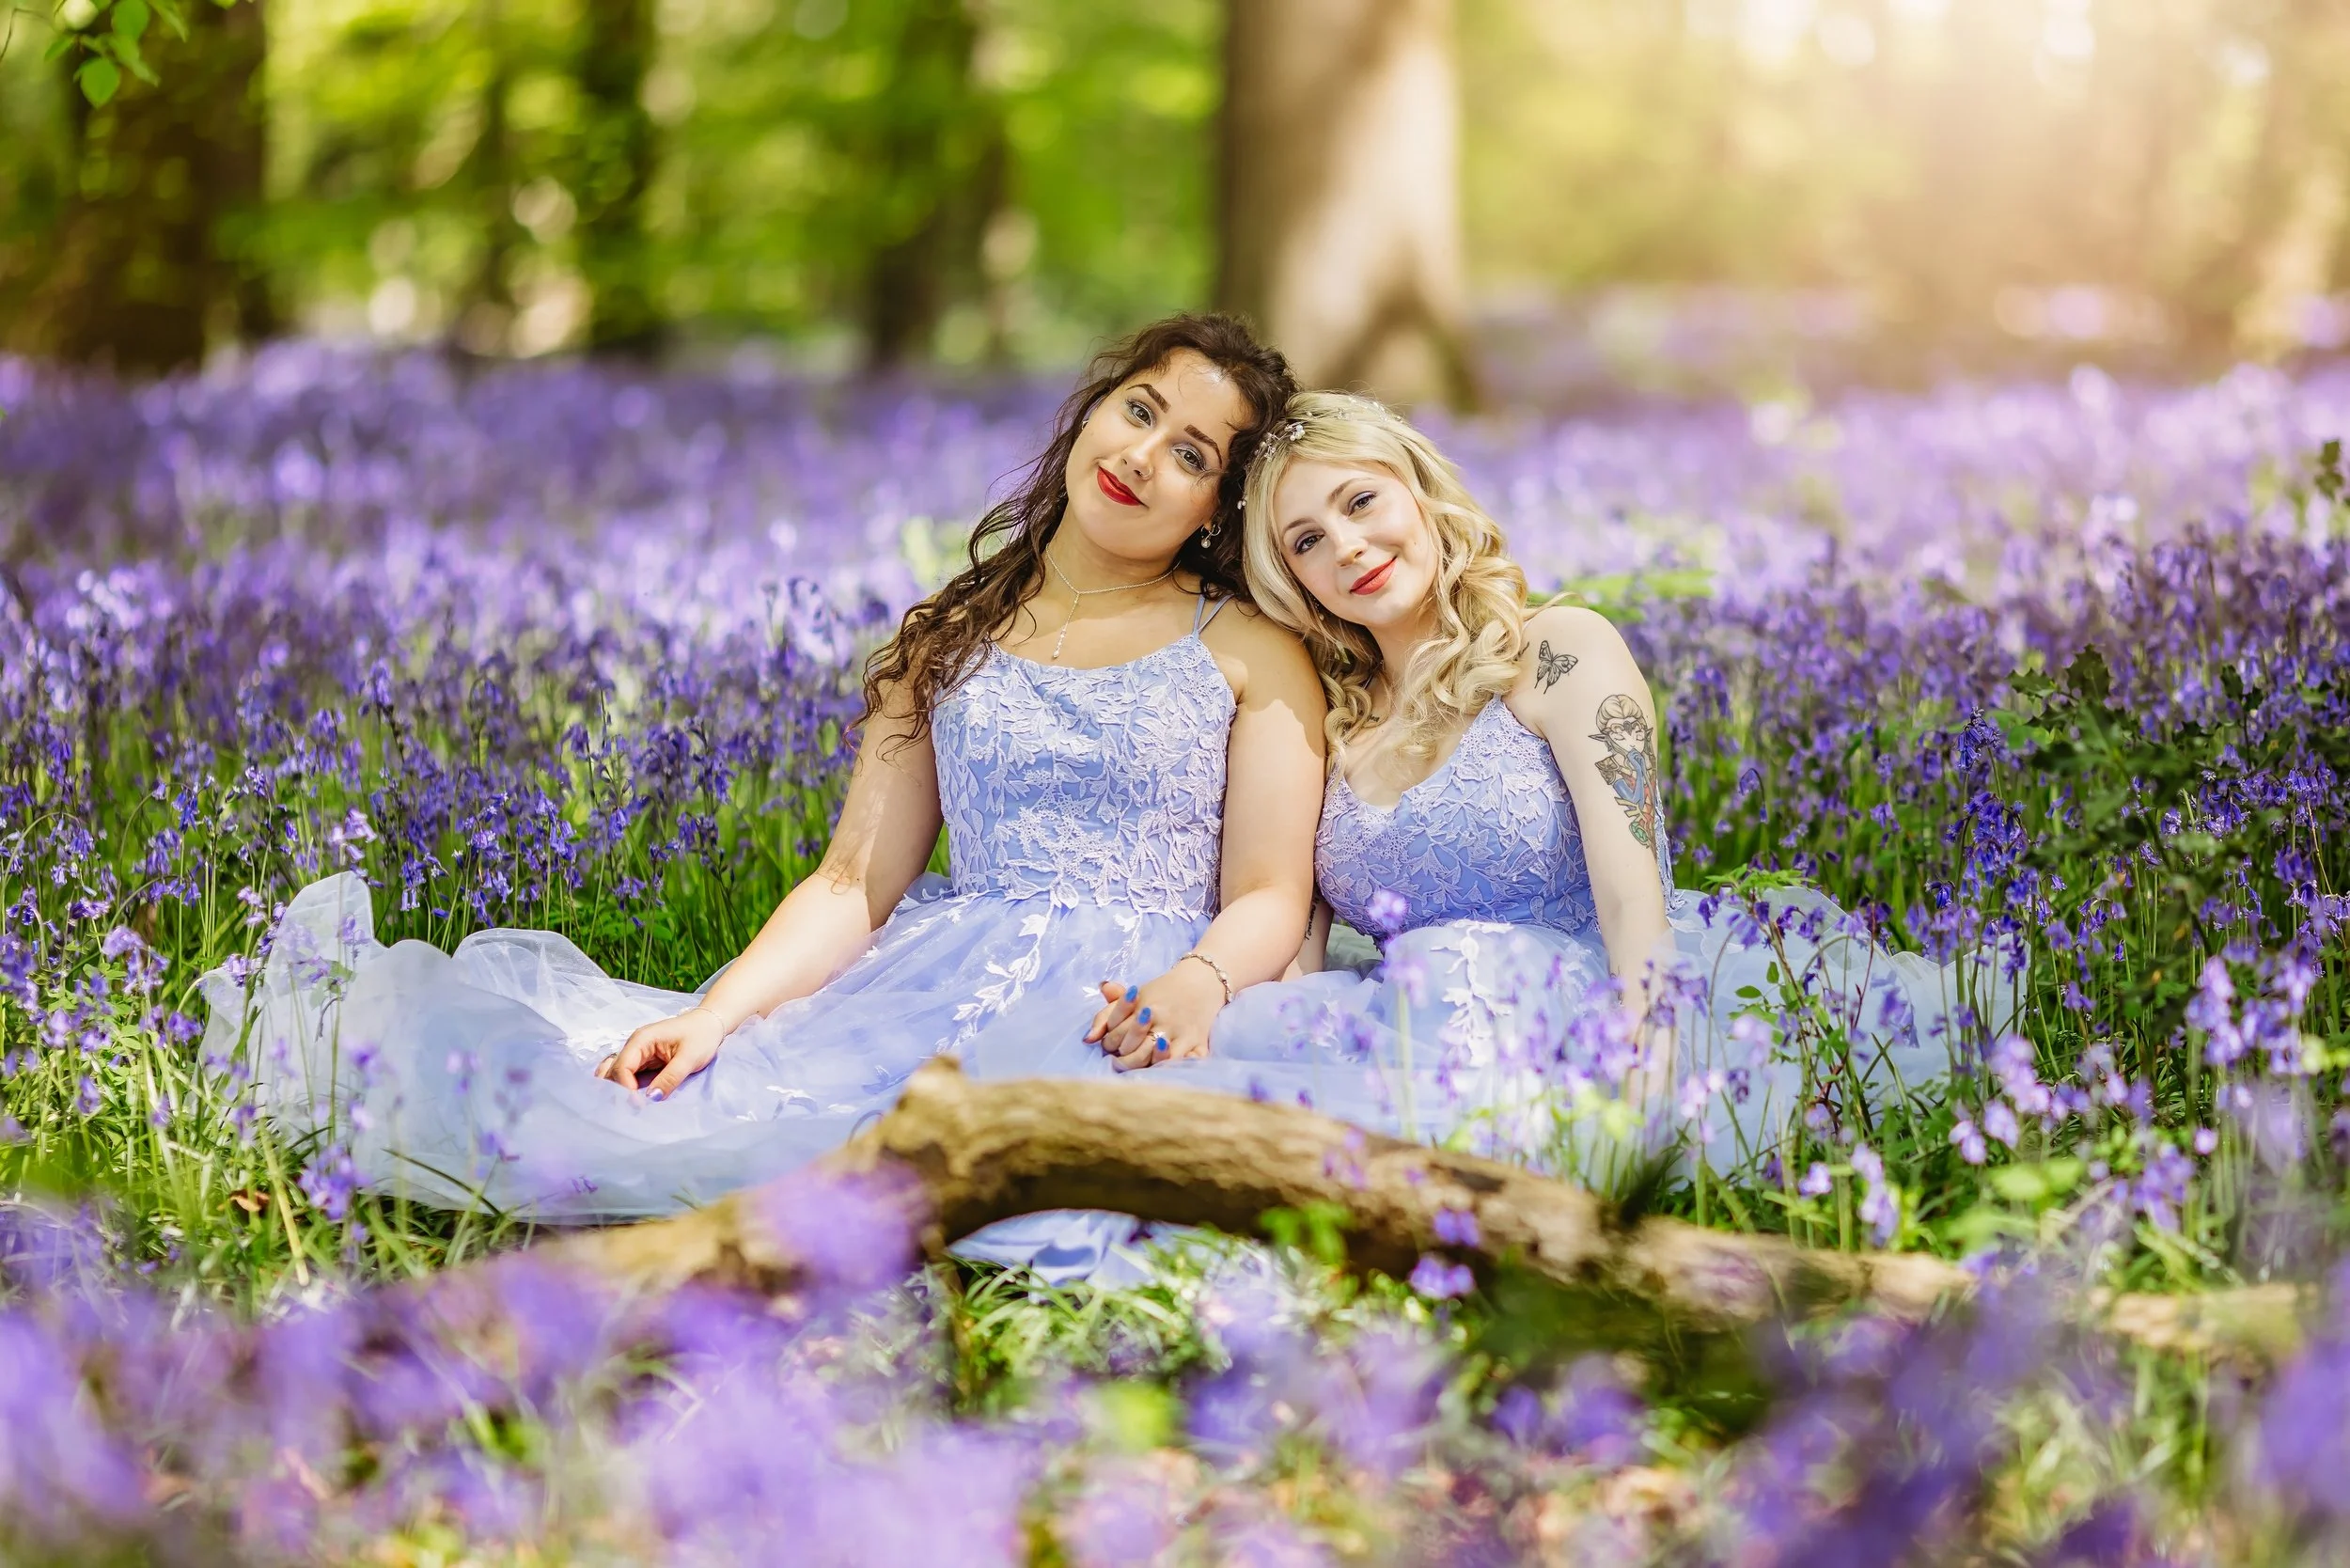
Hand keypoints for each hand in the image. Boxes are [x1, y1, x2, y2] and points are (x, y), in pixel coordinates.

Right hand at [595, 1006, 726, 1099]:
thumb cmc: (701, 1037)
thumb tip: (651, 1098)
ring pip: (617, 1073)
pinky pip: (628, 1074)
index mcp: (641, 1040)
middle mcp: (634, 1045)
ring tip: (628, 1106)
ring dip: (620, 1089)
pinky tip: (633, 1098)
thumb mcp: (689, 1059)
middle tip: (629, 1110)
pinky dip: (627, 1086)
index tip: (638, 1106)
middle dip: (618, 1090)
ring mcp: (637, 1052)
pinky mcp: (643, 1060)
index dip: (626, 1089)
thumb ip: (670, 1078)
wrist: (710, 1024)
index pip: (621, 1068)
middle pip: (613, 1071)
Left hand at [1085, 964, 1222, 1072]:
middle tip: (1121, 1061)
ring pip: (1156, 1058)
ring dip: (1143, 1064)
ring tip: (1138, 1066)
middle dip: (1123, 1058)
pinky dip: (1171, 1067)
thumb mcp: (1133, 997)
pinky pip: (1182, 1062)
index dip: (1109, 1045)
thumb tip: (1087, 1039)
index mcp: (1142, 1005)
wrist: (1202, 981)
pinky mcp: (1197, 1041)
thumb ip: (1106, 1015)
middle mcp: (1161, 1017)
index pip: (1114, 1034)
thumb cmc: (1161, 992)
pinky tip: (1162, 1069)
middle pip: (1133, 1048)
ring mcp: (1180, 1031)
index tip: (1111, 1047)